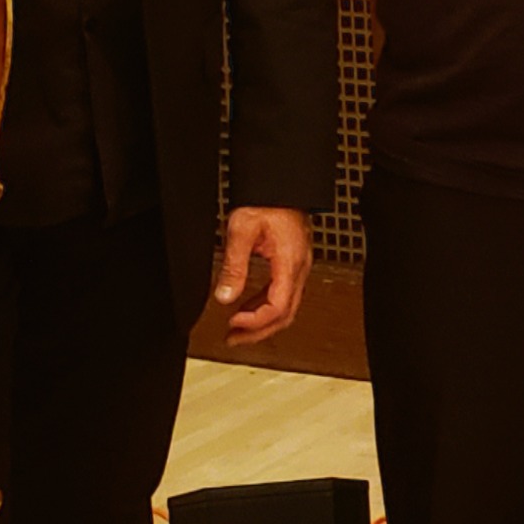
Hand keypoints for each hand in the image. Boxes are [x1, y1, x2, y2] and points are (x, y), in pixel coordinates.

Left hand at [213, 204, 312, 344]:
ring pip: (286, 307)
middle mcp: (299, 268)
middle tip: (233, 339)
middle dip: (259, 332)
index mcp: (290, 262)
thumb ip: (233, 265)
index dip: (255, 321)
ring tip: (236, 329)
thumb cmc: (267, 200)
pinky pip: (283, 294)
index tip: (232, 323)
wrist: (282, 184)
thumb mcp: (242, 230)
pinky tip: (247, 308)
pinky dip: (264, 306)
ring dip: (261, 322)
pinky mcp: (293, 264)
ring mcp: (298, 267)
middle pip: (285, 315)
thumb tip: (224, 296)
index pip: (278, 307)